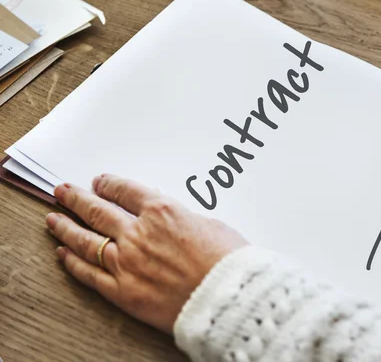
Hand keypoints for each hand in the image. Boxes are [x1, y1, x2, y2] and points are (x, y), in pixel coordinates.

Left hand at [46, 175, 247, 333]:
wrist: (227, 297)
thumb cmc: (227, 261)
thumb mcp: (209, 224)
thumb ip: (181, 219)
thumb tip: (169, 221)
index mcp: (162, 211)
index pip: (125, 190)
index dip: (109, 184)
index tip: (99, 182)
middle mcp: (138, 233)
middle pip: (98, 210)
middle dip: (77, 199)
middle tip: (63, 192)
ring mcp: (127, 262)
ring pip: (86, 240)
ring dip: (66, 227)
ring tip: (53, 219)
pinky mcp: (123, 291)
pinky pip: (90, 274)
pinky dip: (73, 263)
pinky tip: (63, 254)